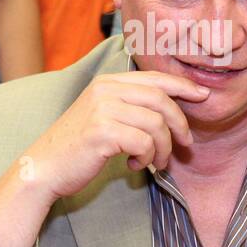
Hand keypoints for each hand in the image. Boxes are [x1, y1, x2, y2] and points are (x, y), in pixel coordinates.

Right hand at [13, 71, 208, 202]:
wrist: (43, 168)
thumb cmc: (76, 147)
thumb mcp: (103, 117)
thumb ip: (130, 107)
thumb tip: (172, 109)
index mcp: (107, 83)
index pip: (155, 78)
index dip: (183, 86)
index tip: (203, 96)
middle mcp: (105, 90)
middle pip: (161, 100)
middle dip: (180, 124)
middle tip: (185, 146)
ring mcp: (103, 109)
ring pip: (156, 125)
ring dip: (163, 149)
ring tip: (154, 163)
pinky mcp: (102, 132)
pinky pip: (144, 143)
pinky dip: (146, 158)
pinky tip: (133, 166)